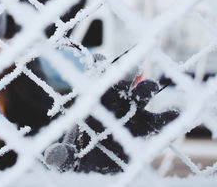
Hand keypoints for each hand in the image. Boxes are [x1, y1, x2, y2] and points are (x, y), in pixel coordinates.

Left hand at [44, 62, 178, 172]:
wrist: (92, 161)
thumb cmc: (75, 151)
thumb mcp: (65, 153)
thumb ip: (60, 155)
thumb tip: (53, 157)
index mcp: (92, 98)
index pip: (95, 72)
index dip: (97, 66)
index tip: (98, 64)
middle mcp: (113, 98)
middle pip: (122, 75)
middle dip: (126, 68)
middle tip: (129, 65)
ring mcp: (130, 110)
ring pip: (143, 91)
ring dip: (146, 88)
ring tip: (147, 90)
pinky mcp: (144, 126)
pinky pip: (160, 119)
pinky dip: (168, 117)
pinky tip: (173, 116)